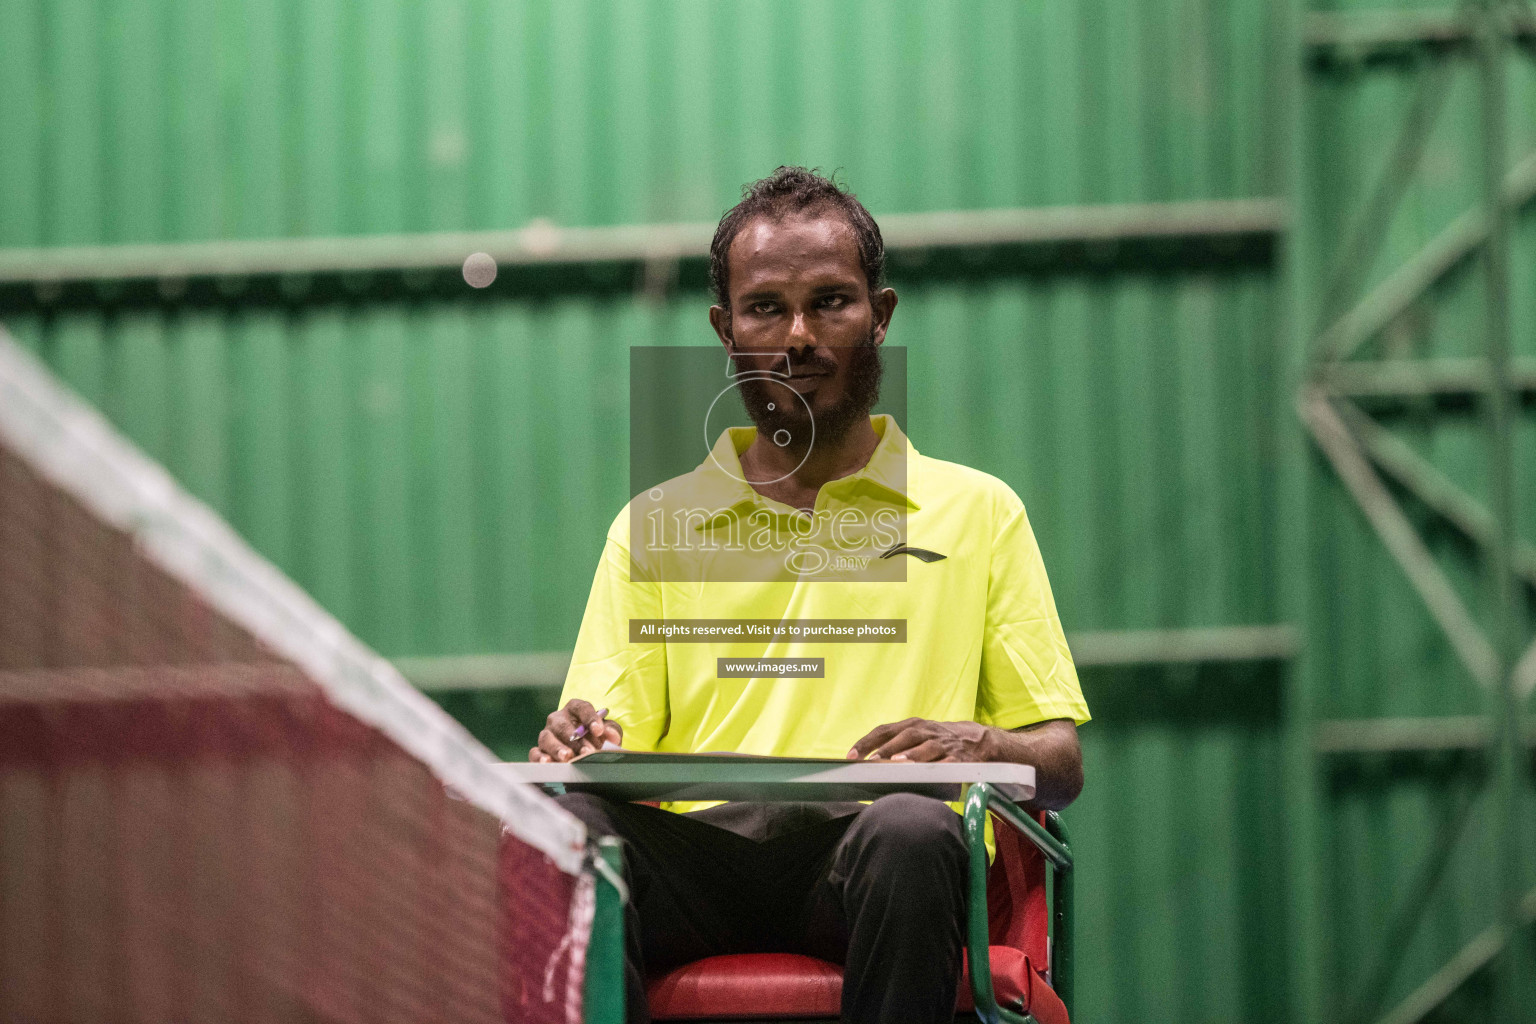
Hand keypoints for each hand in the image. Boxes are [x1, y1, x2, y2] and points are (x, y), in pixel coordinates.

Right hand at [530, 699, 624, 762]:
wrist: (585, 753)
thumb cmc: (595, 738)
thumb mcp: (606, 733)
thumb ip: (611, 731)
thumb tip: (612, 736)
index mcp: (575, 709)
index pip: (581, 707)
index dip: (590, 718)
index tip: (599, 730)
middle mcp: (557, 719)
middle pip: (563, 725)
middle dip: (576, 740)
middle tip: (587, 752)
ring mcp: (546, 734)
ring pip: (547, 738)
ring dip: (557, 748)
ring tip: (567, 757)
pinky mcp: (539, 750)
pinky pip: (535, 752)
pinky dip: (539, 757)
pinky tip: (548, 763)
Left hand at [846, 717, 993, 761]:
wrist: (978, 740)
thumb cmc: (937, 741)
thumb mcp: (916, 737)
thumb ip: (894, 746)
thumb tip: (865, 763)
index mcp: (912, 725)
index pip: (885, 730)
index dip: (867, 742)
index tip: (850, 756)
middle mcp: (927, 731)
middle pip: (904, 736)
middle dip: (886, 749)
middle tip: (870, 762)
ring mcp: (944, 743)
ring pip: (926, 747)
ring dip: (911, 755)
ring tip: (896, 763)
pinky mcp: (960, 757)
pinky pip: (949, 761)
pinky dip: (939, 765)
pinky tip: (930, 772)